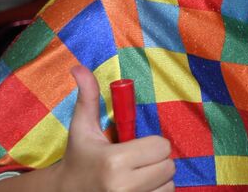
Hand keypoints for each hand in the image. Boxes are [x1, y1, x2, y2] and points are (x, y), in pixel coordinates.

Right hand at [55, 66, 175, 191]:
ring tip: (136, 178)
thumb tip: (78, 67)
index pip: (162, 147)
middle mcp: (123, 187)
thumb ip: (87, 97)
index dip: (152, 145)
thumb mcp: (82, 128)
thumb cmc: (79, 158)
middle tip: (136, 163)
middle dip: (156, 162)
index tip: (135, 147)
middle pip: (169, 167)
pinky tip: (139, 189)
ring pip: (169, 186)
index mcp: (113, 162)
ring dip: (158, 181)